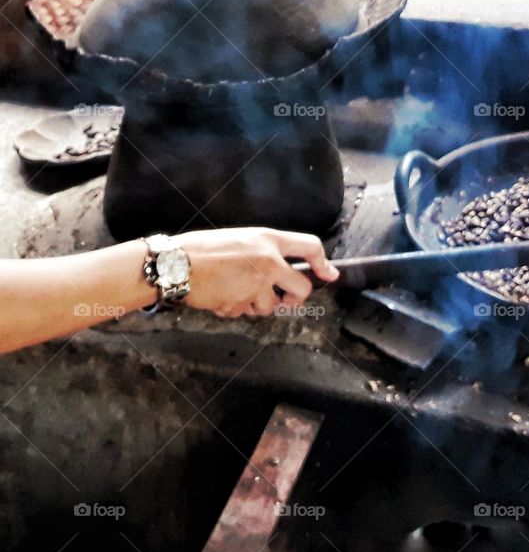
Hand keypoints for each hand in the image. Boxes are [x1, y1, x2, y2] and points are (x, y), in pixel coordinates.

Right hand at [176, 227, 338, 318]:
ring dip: (256, 305)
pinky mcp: (241, 303)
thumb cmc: (203, 248)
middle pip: (302, 288)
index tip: (330, 274)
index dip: (324, 263)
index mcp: (269, 240)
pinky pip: (244, 313)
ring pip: (270, 306)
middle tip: (285, 299)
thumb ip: (264, 251)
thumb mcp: (241, 238)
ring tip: (235, 291)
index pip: (310, 246)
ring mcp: (256, 284)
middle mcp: (269, 261)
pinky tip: (219, 296)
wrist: (175, 264)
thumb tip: (281, 268)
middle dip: (294, 299)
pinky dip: (234, 309)